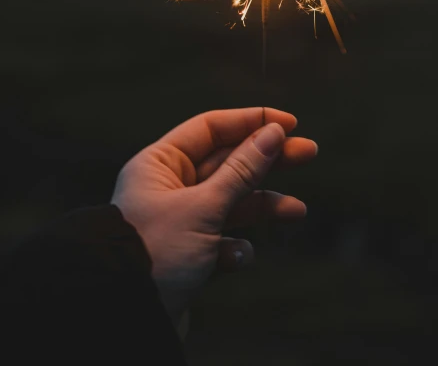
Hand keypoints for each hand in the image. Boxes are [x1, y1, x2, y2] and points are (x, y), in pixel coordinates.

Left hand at [111, 107, 316, 324]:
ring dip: (263, 206)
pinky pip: (221, 242)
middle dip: (267, 160)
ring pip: (230, 203)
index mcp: (160, 164)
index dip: (250, 122)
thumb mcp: (203, 207)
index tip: (289, 123)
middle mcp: (168, 188)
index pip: (211, 128)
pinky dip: (236, 248)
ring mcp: (179, 222)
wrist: (125, 317)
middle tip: (309, 153)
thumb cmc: (155, 253)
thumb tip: (273, 133)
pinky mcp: (187, 256)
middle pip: (227, 163)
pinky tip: (239, 257)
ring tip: (297, 211)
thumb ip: (241, 171)